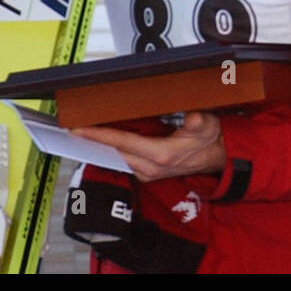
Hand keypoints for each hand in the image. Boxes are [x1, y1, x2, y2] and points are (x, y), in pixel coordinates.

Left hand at [72, 112, 225, 181]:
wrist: (217, 157)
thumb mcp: (208, 125)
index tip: (80, 130)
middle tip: (72, 128)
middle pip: (114, 152)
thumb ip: (200, 121)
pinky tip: (103, 141)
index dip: (100, 135)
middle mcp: (151, 167)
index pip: (123, 142)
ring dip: (100, 147)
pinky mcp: (147, 172)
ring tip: (83, 133)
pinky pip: (123, 160)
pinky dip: (112, 150)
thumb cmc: (209, 139)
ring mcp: (148, 172)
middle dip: (93, 141)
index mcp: (162, 155)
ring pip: (117, 157)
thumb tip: (192, 118)